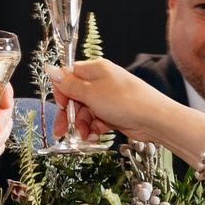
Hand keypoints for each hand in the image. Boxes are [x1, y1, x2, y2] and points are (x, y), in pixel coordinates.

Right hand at [46, 58, 190, 146]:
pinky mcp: (114, 113)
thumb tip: (50, 68)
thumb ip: (68, 84)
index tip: (61, 106)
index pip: (69, 76)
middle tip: (61, 130)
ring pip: (85, 111)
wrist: (154, 119)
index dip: (62, 92)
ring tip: (85, 134)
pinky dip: (93, 128)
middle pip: (75, 97)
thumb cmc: (125, 101)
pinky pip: (96, 120)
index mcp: (95, 70)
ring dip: (82, 124)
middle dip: (69, 114)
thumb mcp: (91, 93)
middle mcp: (101, 82)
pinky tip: (95, 136)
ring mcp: (108, 98)